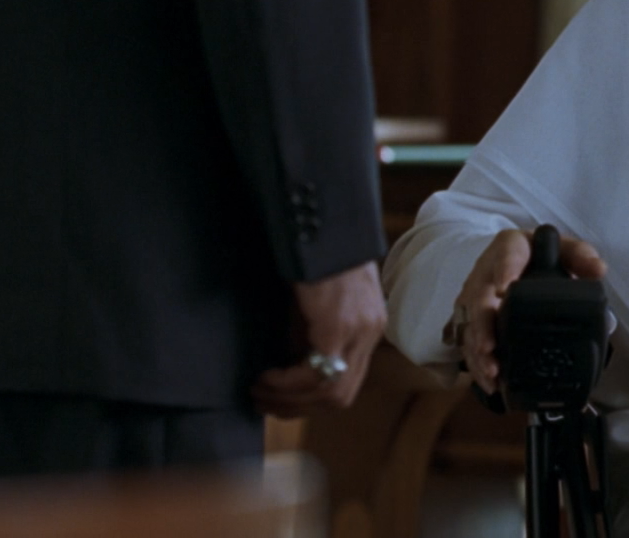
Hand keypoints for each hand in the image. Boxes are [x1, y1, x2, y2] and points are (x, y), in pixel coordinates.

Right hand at [251, 260, 386, 416]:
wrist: (323, 221)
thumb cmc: (317, 255)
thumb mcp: (320, 301)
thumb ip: (313, 333)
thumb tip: (288, 364)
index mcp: (369, 326)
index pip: (349, 383)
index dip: (313, 400)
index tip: (281, 401)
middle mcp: (370, 332)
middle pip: (341, 396)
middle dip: (298, 408)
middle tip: (264, 404)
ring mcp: (359, 329)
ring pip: (329, 391)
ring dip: (288, 398)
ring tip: (258, 392)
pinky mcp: (339, 324)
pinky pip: (314, 372)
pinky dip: (286, 382)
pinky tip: (265, 376)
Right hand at [454, 228, 606, 395]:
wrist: (520, 265)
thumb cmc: (541, 258)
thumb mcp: (564, 251)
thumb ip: (581, 257)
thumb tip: (597, 270)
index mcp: (512, 247)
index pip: (507, 252)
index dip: (505, 269)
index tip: (504, 289)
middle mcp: (487, 271)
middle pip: (479, 296)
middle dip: (483, 324)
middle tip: (490, 346)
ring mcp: (475, 297)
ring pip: (470, 323)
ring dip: (478, 350)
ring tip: (493, 371)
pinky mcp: (470, 319)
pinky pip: (468, 342)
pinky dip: (478, 364)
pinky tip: (490, 381)